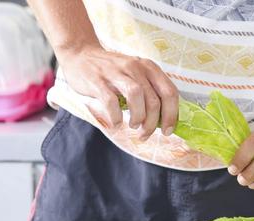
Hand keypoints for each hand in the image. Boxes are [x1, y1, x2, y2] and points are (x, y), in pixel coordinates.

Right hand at [58, 46, 178, 139]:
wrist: (81, 54)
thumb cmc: (112, 71)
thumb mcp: (136, 74)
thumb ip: (150, 91)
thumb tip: (164, 119)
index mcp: (149, 67)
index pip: (170, 92)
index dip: (172, 115)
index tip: (167, 131)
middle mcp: (135, 67)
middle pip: (154, 100)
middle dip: (152, 123)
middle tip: (145, 133)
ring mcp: (116, 73)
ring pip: (136, 97)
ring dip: (138, 117)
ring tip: (133, 125)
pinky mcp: (98, 80)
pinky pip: (111, 101)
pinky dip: (116, 117)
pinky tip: (116, 123)